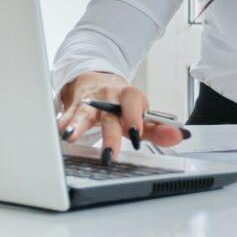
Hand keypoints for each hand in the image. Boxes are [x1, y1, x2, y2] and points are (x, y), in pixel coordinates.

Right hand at [56, 71, 186, 163]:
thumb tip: (180, 136)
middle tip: (108, 155)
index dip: (134, 118)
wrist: (97, 81)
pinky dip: (60, 124)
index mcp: (128, 97)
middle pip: (109, 115)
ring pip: (82, 112)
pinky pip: (65, 116)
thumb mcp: (141, 115)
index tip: (135, 135)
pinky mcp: (72, 108)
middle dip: (108, 135)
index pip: (133, 102)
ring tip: (69, 136)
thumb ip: (159, 129)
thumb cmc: (121, 104)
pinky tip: (56, 134)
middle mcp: (108, 98)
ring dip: (76, 124)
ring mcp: (89, 102)